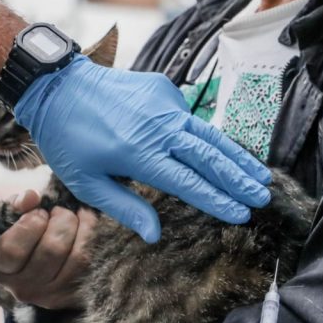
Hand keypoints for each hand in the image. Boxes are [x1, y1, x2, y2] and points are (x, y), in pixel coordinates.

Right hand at [0, 190, 95, 309]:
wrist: (44, 267)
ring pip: (77, 256)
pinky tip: (87, 222)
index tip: (37, 212)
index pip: (12, 249)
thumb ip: (16, 206)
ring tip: (73, 216)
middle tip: (59, 211)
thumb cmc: (25, 237)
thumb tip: (31, 197)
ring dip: (79, 227)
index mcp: (1, 271)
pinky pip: (92, 261)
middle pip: (51, 250)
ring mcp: (53, 296)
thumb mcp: (12, 221)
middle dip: (60, 220)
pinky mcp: (77, 294)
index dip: (29, 224)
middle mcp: (24, 289)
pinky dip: (92, 235)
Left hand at [14, 56, 271, 243]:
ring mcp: (164, 104)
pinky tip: (222, 154)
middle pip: (209, 157)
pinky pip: (191, 118)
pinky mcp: (164, 89)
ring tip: (260, 175)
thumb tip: (155, 235)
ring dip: (236, 157)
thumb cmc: (68, 140)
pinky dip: (208, 137)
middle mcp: (158, 127)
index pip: (188, 182)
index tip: (241, 213)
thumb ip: (125, 208)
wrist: (59, 86)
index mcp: (138, 154)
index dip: (218, 200)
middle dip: (239, 179)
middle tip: (263, 197)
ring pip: (209, 134)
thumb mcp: (88, 183)